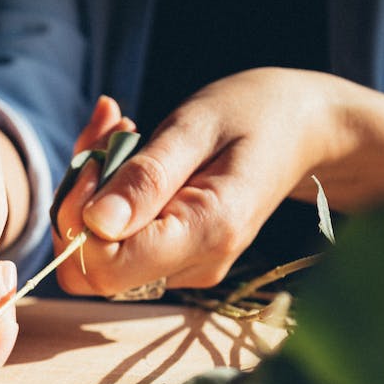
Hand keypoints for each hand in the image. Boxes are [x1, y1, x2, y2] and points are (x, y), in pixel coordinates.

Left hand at [54, 68, 383, 295]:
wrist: (305, 129)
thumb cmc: (256, 114)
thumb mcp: (196, 127)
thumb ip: (146, 178)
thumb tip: (95, 224)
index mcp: (206, 234)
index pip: (105, 267)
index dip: (78, 220)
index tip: (95, 162)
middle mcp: (193, 265)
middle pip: (93, 269)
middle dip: (77, 206)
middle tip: (102, 139)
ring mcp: (184, 268)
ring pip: (101, 254)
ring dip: (90, 193)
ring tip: (118, 132)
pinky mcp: (175, 258)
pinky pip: (118, 242)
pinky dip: (107, 197)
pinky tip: (127, 151)